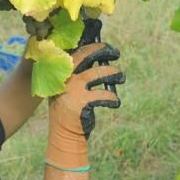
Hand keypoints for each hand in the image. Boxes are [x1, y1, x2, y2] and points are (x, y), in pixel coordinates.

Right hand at [46, 42, 123, 167]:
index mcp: (58, 72)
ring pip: (96, 73)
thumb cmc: (70, 108)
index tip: (104, 44)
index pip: (74, 51)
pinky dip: (112, 97)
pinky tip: (115, 101)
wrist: (64, 134)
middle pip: (83, 56)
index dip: (90, 45)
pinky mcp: (80, 103)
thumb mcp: (68, 88)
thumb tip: (98, 54)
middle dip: (101, 51)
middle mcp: (62, 78)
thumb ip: (77, 73)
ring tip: (121, 76)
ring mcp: (71, 89)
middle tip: (116, 52)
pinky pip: (102, 94)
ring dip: (112, 73)